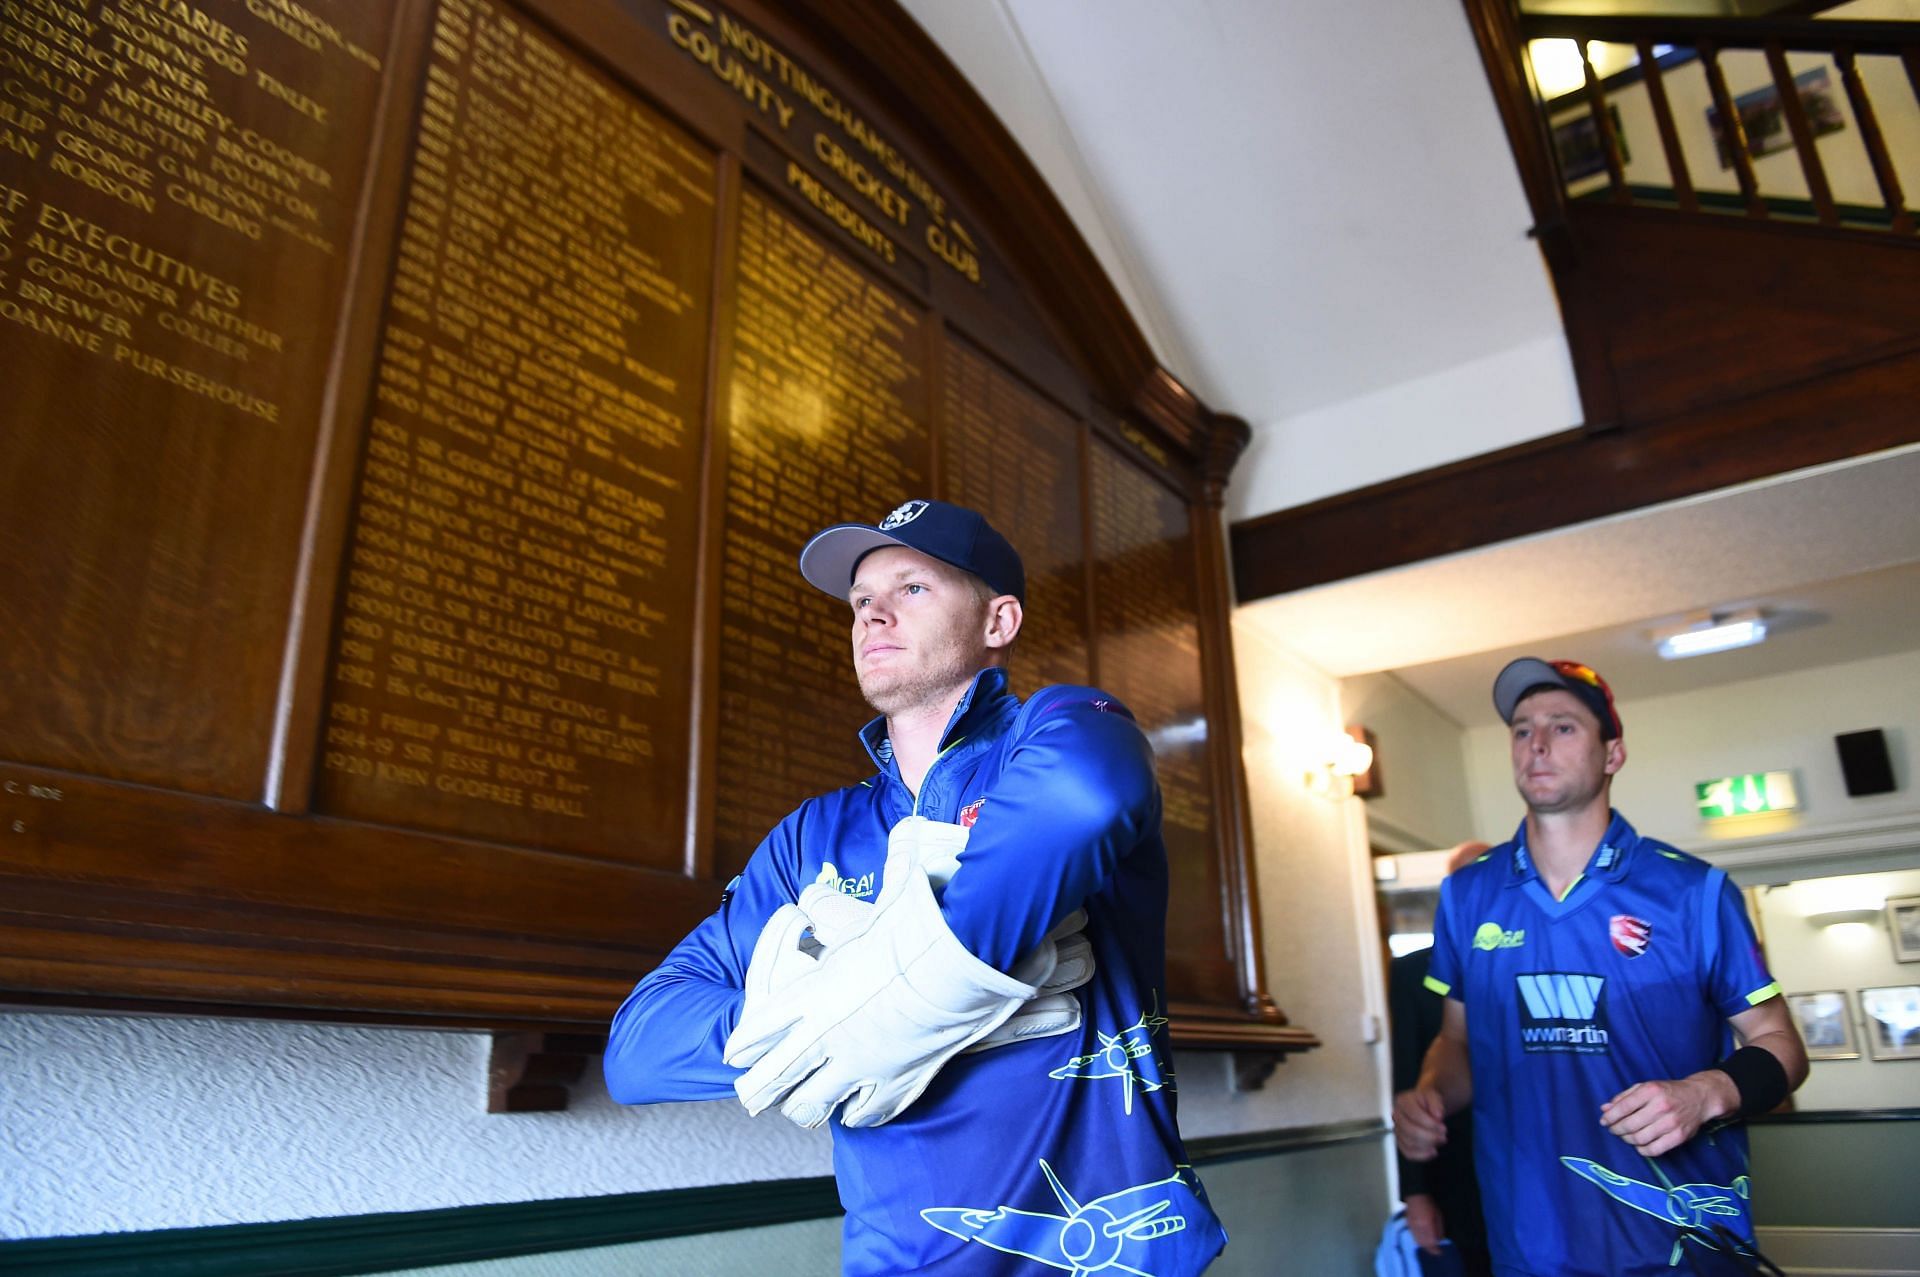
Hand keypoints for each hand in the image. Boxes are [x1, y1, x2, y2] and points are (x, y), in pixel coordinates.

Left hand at [726, 857, 1044, 1127]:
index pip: (756, 1031)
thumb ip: (839, 895)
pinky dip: (857, 1113)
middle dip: (760, 1090)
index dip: (742, 1047)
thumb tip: (854, 858)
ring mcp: (859, 1065)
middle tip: (752, 1095)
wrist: (957, 958)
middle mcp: (825, 1036)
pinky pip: (863, 1114)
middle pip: (774, 1080)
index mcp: (809, 996)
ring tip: (803, 1107)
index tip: (735, 1055)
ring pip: (813, 1106)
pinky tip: (856, 1109)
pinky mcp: (894, 1084)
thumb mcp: (864, 906)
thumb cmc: (910, 927)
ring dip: (806, 1106)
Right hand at [1392, 1086, 1448, 1161]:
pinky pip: (1408, 1153)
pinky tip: (1433, 1152)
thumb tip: (1438, 1116)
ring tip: (1439, 1142)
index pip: (1414, 1114)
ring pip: (1409, 1143)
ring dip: (1427, 1146)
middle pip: (1410, 1131)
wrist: (1423, 1106)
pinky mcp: (1401, 1142)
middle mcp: (1396, 1116)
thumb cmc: (1427, 1102)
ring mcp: (1397, 1130)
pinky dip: (1421, 1155)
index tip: (1443, 1127)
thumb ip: (1436, 1104)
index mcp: (1403, 1102)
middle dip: (1430, 1137)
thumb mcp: (1434, 1097)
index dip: (1430, 1124)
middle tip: (1443, 1137)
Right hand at [1403, 1193, 1445, 1254]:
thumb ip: (1439, 1229)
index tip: (1440, 1252)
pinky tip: (1423, 1239)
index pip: (1431, 1242)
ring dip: (1424, 1245)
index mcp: (1426, 1225)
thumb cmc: (1429, 1204)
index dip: (1435, 1249)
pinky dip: (1419, 1240)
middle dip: (1430, 1249)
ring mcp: (1412, 1226)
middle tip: (1436, 1251)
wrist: (1416, 1195)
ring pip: (1417, 1241)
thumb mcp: (1439, 1215)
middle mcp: (1418, 1228)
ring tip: (1430, 1246)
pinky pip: (1414, 1236)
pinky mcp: (1408, 1224)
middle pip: (1423, 1244)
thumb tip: (1440, 1240)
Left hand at [1600, 1072, 1732, 1155]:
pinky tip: (1639, 1144)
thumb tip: (1605, 1109)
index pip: (1623, 1107)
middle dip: (1616, 1130)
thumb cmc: (1668, 1091)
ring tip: (1625, 1136)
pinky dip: (1642, 1150)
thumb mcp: (1645, 1087)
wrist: (1699, 1097)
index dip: (1610, 1117)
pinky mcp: (1679, 1137)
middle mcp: (1661, 1106)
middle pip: (1630, 1125)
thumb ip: (1624, 1097)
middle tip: (1613, 1130)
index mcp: (1651, 1090)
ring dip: (1627, 1140)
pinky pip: (1655, 1150)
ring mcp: (1671, 1123)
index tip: (1604, 1121)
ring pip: (1640, 1138)